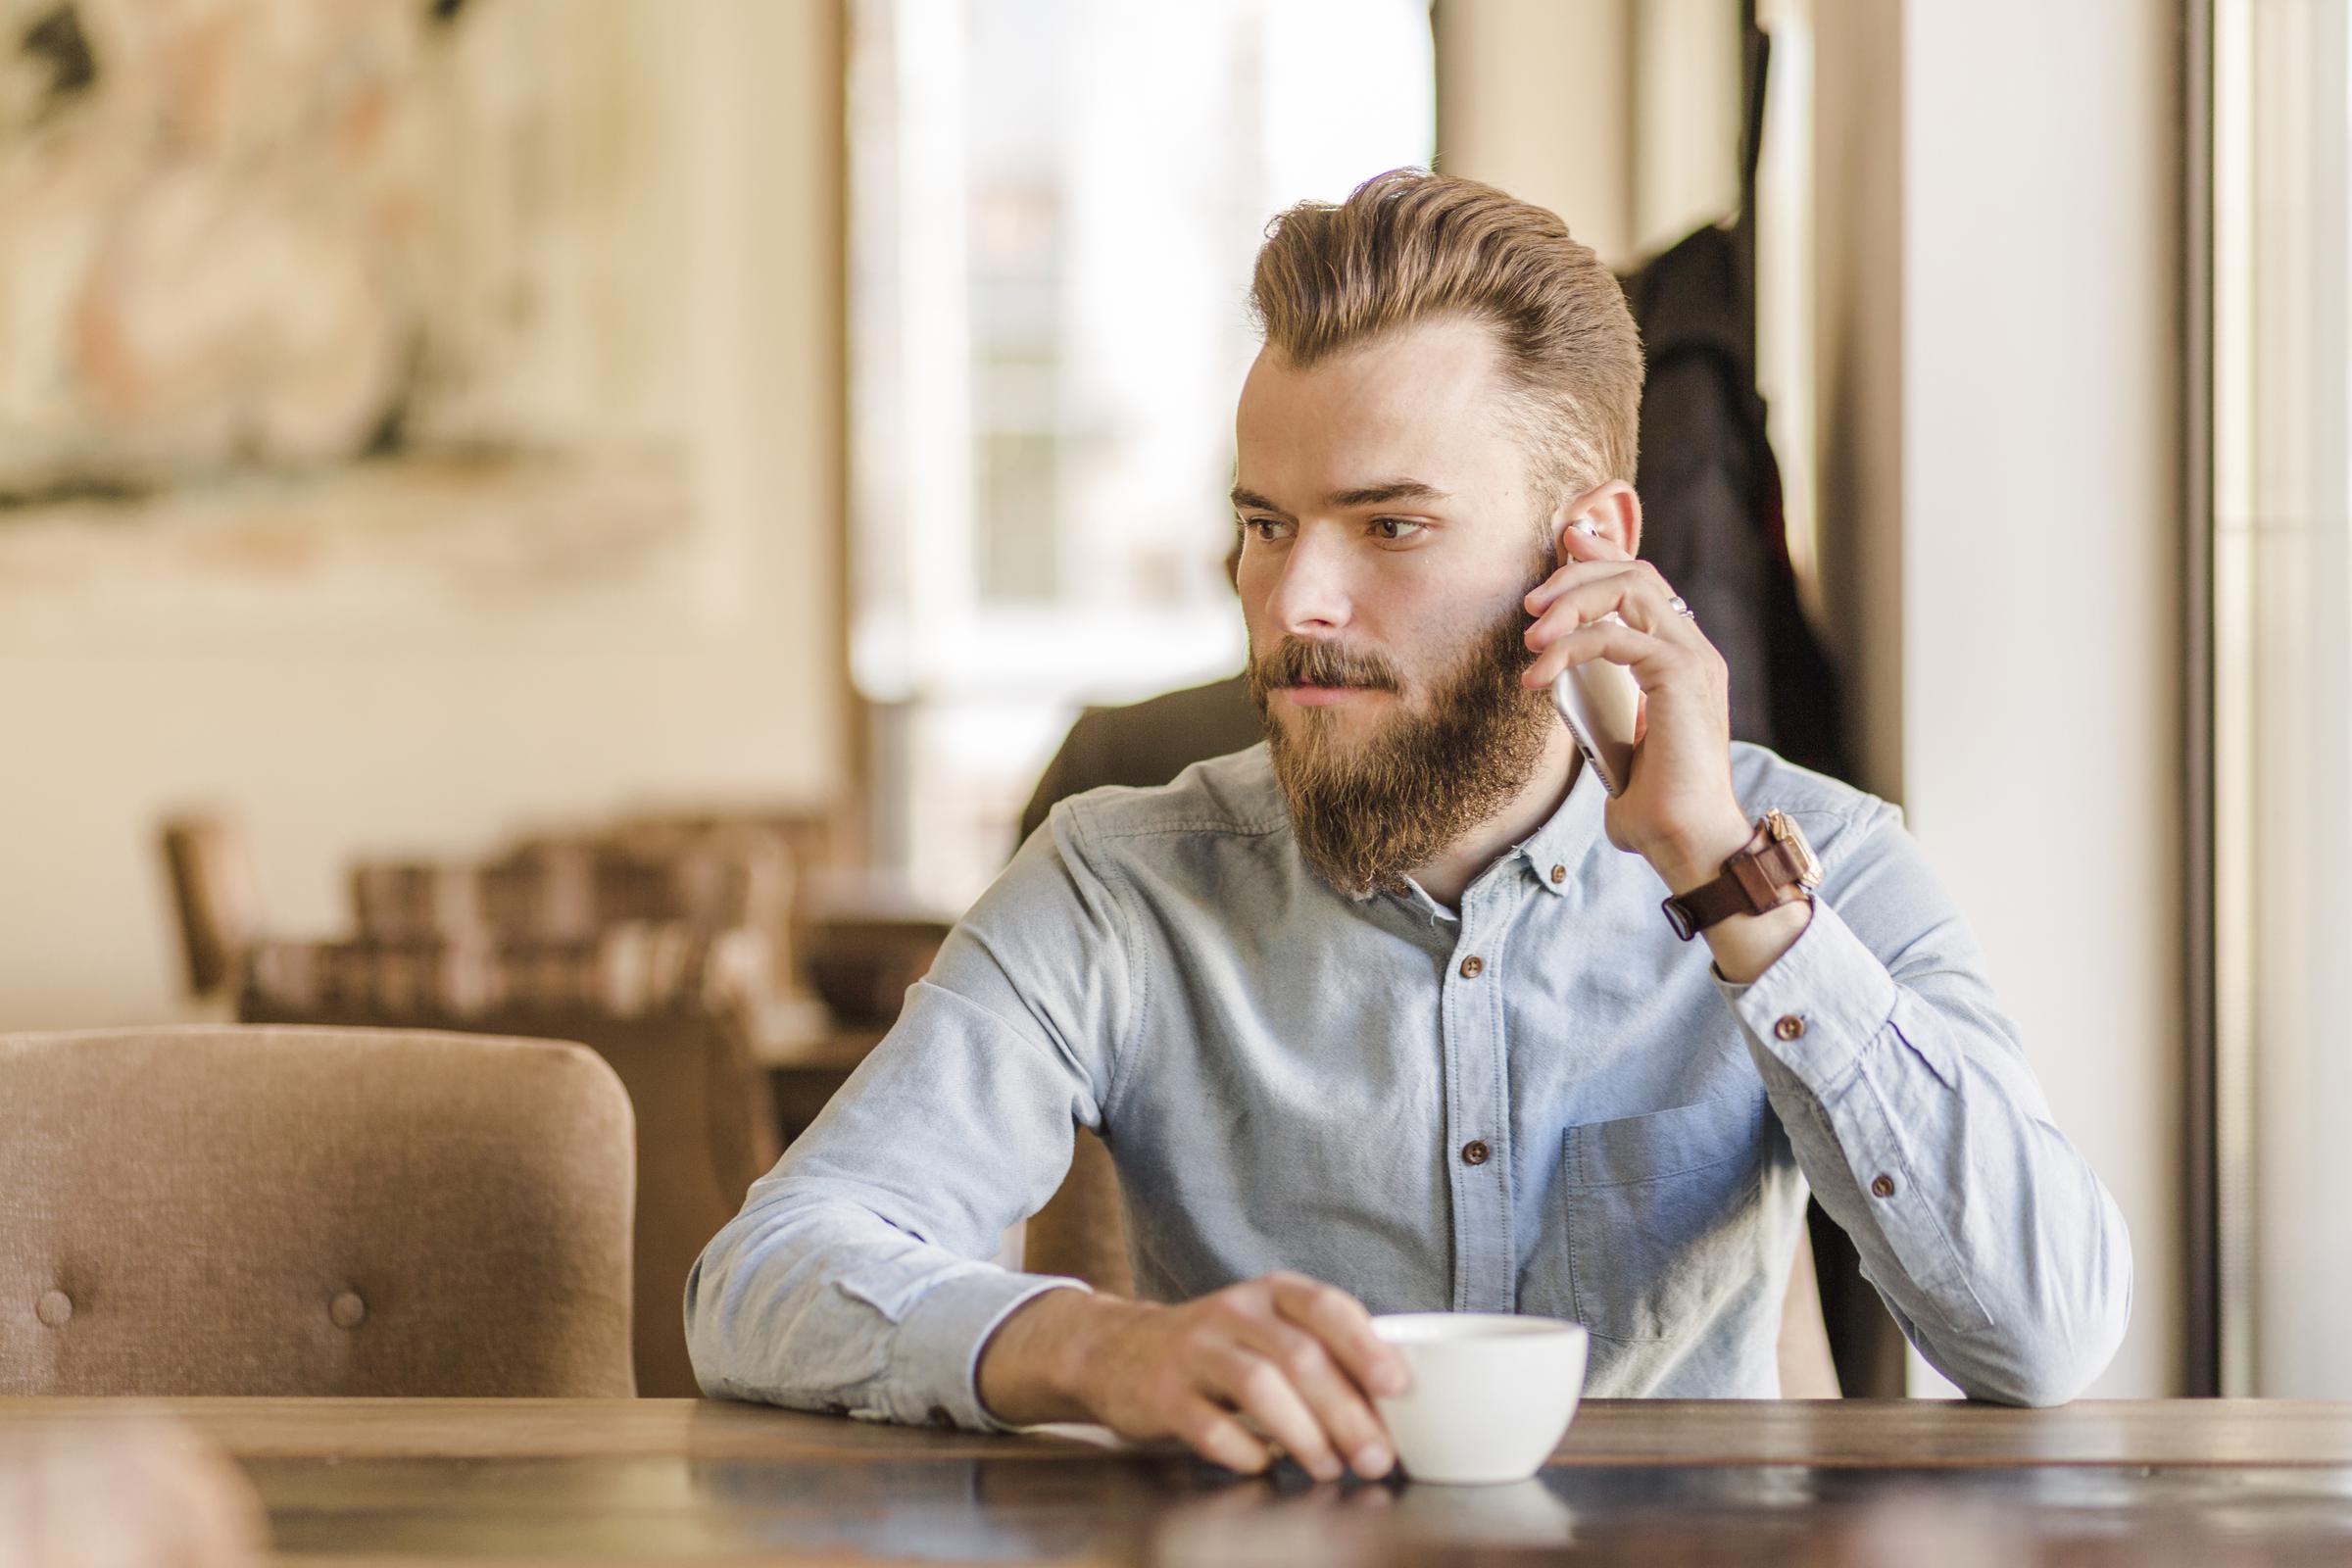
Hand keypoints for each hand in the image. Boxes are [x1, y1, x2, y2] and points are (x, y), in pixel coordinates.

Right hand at [977, 1272, 1409, 1480]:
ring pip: (1258, 1386)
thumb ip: (1323, 1357)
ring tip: (1329, 1467)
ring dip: (1303, 1433)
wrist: (1118, 1351)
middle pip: (1299, 1356)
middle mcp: (1234, 1311)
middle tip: (1376, 1457)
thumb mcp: (1269, 1333)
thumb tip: (1394, 1410)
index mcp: (1271, 1293)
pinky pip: (1209, 1425)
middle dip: (1345, 1412)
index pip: (1326, 1307)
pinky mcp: (1163, 1393)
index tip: (1398, 1387)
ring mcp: (1194, 1350)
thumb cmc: (1219, 1350)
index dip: (1365, 1346)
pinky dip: (1245, 1451)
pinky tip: (1264, 1465)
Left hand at [1521, 524, 1751, 888]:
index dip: (1603, 554)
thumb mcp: (1618, 742)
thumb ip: (1600, 709)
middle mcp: (1694, 649)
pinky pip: (1613, 637)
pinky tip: (1538, 676)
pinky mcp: (1679, 677)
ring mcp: (1692, 659)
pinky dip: (1569, 648)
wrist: (1689, 842)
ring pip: (1627, 589)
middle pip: (1635, 572)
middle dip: (1576, 574)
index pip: (1645, 583)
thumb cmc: (1656, 805)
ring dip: (1570, 603)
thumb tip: (1563, 698)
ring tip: (1530, 639)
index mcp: (1684, 658)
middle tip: (1531, 604)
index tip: (1564, 544)